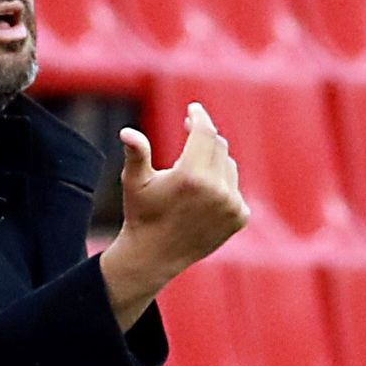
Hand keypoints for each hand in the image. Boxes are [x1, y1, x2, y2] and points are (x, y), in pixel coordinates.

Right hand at [101, 104, 248, 331]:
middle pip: (218, 145)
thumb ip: (136, 154)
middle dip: (203, 139)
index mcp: (190, 176)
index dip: (198, 116)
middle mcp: (215, 189)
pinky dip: (222, 188)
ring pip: (228, 166)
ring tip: (192, 179)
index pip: (204, 131)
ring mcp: (230, 205)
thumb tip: (127, 132)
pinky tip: (203, 199)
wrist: (155, 257)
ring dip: (213, 164)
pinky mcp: (239, 218)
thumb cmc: (141, 214)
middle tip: (188, 140)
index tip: (193, 109)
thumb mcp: (134, 182)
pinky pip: (235, 189)